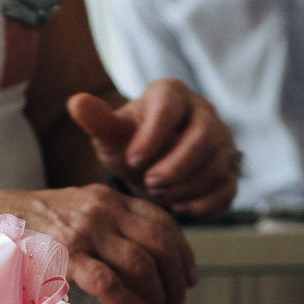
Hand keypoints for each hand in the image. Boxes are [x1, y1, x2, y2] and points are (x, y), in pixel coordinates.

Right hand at [13, 184, 194, 303]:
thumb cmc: (26, 226)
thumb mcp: (74, 212)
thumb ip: (107, 227)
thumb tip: (142, 263)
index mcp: (108, 198)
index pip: (163, 221)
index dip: (184, 254)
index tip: (190, 279)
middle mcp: (102, 210)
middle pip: (160, 243)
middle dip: (176, 279)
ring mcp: (83, 231)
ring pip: (141, 263)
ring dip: (158, 296)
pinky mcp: (64, 255)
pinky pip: (109, 282)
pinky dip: (131, 303)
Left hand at [69, 81, 239, 218]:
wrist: (148, 165)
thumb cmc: (129, 143)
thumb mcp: (110, 134)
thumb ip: (97, 121)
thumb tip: (75, 102)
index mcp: (172, 94)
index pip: (171, 106)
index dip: (154, 135)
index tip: (132, 160)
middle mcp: (203, 112)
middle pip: (204, 136)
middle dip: (177, 165)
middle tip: (150, 184)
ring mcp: (221, 142)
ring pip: (218, 164)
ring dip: (187, 186)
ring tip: (158, 196)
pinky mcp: (228, 170)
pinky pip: (228, 188)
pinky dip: (205, 203)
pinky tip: (179, 209)